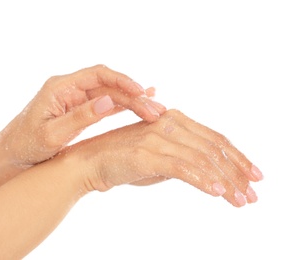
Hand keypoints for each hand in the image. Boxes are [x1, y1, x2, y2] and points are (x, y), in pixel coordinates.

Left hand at [0, 65, 165, 168]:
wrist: (14, 152)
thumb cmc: (27, 143)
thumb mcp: (52, 134)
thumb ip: (80, 117)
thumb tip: (109, 100)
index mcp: (60, 87)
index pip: (98, 74)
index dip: (123, 81)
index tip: (142, 92)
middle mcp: (70, 88)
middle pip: (109, 85)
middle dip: (134, 96)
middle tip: (156, 110)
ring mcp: (76, 98)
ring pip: (111, 94)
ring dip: (133, 102)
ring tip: (155, 111)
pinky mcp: (80, 109)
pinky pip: (106, 104)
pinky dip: (123, 106)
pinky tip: (140, 107)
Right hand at [66, 109, 262, 206]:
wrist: (88, 161)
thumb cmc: (122, 160)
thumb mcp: (157, 157)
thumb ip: (180, 159)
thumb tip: (206, 173)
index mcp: (173, 119)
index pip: (214, 138)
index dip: (237, 157)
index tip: (252, 176)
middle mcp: (168, 123)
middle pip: (213, 147)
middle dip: (237, 172)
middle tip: (252, 193)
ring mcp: (157, 137)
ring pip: (202, 158)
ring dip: (226, 181)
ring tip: (240, 200)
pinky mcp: (146, 153)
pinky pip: (182, 167)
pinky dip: (203, 180)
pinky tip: (218, 193)